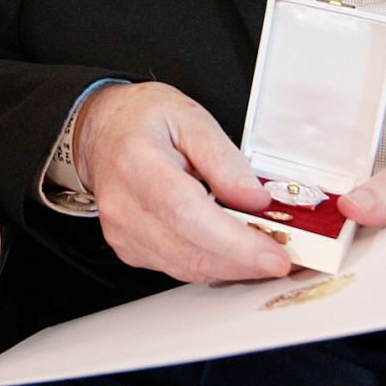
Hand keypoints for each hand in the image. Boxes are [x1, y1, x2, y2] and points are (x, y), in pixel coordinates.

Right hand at [72, 82, 290, 282]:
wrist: (103, 131)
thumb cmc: (143, 120)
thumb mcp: (191, 118)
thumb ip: (225, 160)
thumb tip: (255, 201)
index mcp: (137, 162)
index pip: (188, 213)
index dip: (234, 243)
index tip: (273, 255)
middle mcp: (123, 204)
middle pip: (190, 249)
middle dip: (244, 261)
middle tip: (282, 256)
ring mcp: (122, 232)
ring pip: (187, 267)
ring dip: (231, 267)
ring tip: (263, 251)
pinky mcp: (128, 249)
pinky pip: (177, 267)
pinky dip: (211, 264)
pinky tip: (230, 250)